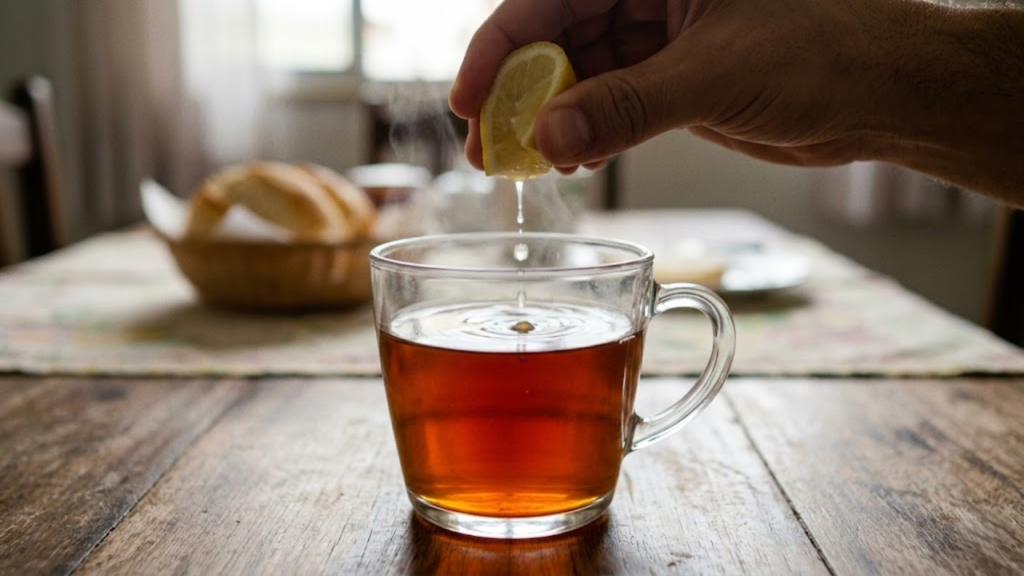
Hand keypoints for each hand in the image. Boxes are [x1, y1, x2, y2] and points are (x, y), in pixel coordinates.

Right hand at [450, 0, 897, 173]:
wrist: (887, 92)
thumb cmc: (827, 51)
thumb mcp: (718, 75)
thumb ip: (628, 106)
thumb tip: (548, 139)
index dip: (499, 48)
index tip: (466, 102)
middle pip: (556, 37)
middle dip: (517, 94)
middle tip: (484, 149)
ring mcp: (662, 37)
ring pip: (579, 75)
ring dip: (548, 121)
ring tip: (520, 167)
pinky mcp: (675, 78)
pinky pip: (610, 103)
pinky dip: (587, 134)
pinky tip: (570, 162)